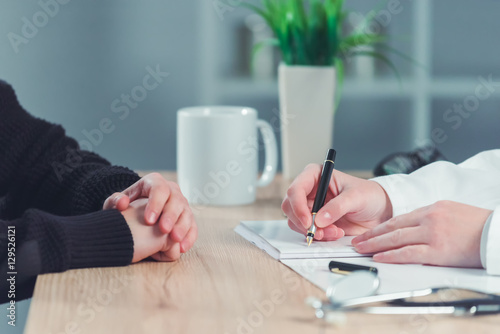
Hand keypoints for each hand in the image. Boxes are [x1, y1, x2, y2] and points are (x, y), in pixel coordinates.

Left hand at [103, 173, 196, 251]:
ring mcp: (181, 204)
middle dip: (171, 215)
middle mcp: (171, 191)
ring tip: (175, 239)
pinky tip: (182, 247)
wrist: (134, 216)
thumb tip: (122, 202)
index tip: (148, 221)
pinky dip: (189, 237)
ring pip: (187, 213)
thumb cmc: (125, 209)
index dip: (156, 203)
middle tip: (164, 230)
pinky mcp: (187, 219)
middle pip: (176, 200)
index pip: (159, 189)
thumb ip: (114, 201)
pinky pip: (193, 227)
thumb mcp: (114, 204)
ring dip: (182, 226)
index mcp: (154, 182)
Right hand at [282, 164, 392, 240]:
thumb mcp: (356, 197)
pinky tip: (335, 233)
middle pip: (290, 207)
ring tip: (334, 232)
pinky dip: (319, 236)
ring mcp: (311, 207)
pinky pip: (307, 231)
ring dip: (313, 231)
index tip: (308, 221)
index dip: (298, 206)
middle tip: (319, 231)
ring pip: (296, 221)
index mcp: (316, 175)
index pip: (296, 189)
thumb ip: (338, 206)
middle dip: (303, 222)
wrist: (379, 211)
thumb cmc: (369, 195)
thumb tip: (319, 219)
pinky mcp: (315, 221)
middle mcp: (309, 191)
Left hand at [352, 201, 491, 267]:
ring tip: (361, 249)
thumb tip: (413, 227)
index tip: (368, 232)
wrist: (497, 233)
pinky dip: (391, 255)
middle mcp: (428, 218)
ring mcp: (432, 234)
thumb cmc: (477, 225)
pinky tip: (379, 257)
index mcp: (431, 208)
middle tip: (356, 241)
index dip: (380, 227)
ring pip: (396, 239)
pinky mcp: (438, 250)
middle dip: (371, 235)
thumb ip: (430, 218)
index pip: (398, 218)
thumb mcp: (451, 211)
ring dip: (375, 244)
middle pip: (392, 227)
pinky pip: (408, 253)